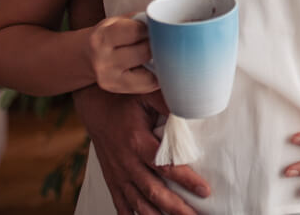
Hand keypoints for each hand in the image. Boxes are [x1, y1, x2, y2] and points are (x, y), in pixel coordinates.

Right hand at [73, 85, 210, 214]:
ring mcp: (118, 173)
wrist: (94, 105)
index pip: (165, 166)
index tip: (204, 191)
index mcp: (137, 142)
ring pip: (138, 202)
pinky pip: (121, 203)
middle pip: (153, 191)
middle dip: (176, 207)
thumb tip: (193, 108)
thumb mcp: (147, 95)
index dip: (186, 180)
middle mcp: (126, 162)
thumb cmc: (124, 100)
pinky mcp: (112, 179)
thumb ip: (169, 103)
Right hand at [88, 15, 157, 93]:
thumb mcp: (119, 20)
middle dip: (156, 45)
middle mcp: (102, 60)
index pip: (136, 31)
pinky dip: (156, 75)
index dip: (150, 28)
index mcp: (102, 37)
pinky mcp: (116, 89)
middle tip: (161, 41)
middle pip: (144, 52)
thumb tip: (168, 25)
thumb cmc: (111, 34)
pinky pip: (147, 84)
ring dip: (158, 62)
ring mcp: (109, 78)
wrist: (87, 56)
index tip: (154, 27)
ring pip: (148, 71)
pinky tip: (156, 67)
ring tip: (158, 54)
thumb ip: (140, 21)